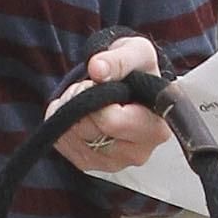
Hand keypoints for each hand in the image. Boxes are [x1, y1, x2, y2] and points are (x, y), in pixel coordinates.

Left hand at [48, 33, 167, 174]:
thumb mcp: (135, 53)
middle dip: (79, 101)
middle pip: (88, 129)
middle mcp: (139, 152)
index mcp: (156, 128)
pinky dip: (61, 124)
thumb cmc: (137, 71)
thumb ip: (119, 59)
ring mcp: (115, 162)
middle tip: (88, 85)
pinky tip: (75, 112)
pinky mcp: (92, 165)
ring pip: (73, 138)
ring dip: (68, 111)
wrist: (127, 87)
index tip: (97, 81)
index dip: (95, 97)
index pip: (112, 122)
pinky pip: (63, 145)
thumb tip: (98, 68)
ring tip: (84, 96)